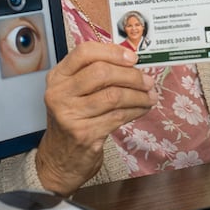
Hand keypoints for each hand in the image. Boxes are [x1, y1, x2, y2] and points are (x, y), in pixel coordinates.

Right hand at [36, 42, 156, 195]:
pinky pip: (119, 116)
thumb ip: (97, 72)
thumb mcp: (76, 91)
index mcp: (58, 76)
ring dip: (139, 95)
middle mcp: (59, 93)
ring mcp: (70, 115)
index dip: (113, 52)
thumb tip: (132, 60)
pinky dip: (137, 110)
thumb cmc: (75, 117)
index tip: (133, 58)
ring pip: (114, 96)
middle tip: (148, 80)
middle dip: (132, 75)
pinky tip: (143, 108)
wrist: (61, 157)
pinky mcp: (84, 134)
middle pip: (102, 72)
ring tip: (150, 96)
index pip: (85, 52)